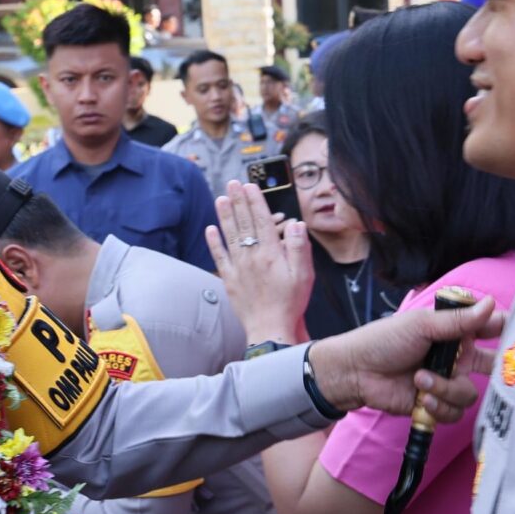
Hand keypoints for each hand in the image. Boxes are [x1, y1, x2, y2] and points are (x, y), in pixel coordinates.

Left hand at [205, 180, 312, 344]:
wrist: (271, 329)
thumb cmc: (290, 303)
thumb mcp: (304, 274)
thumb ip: (298, 247)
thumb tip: (295, 224)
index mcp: (271, 253)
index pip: (261, 220)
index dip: (255, 201)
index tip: (249, 186)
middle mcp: (252, 256)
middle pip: (244, 223)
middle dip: (238, 201)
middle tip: (232, 183)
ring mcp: (239, 268)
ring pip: (230, 235)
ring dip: (225, 215)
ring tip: (220, 198)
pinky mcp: (230, 280)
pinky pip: (219, 257)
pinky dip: (214, 242)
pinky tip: (210, 229)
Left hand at [305, 297, 496, 423]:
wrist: (356, 371)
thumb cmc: (383, 340)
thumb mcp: (421, 325)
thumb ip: (458, 320)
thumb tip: (491, 304)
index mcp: (456, 331)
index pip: (493, 328)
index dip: (509, 331)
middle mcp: (457, 357)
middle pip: (493, 366)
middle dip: (497, 370)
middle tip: (492, 369)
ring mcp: (448, 381)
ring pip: (470, 393)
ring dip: (447, 388)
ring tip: (422, 379)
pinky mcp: (436, 404)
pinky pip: (454, 412)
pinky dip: (439, 406)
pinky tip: (422, 397)